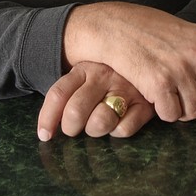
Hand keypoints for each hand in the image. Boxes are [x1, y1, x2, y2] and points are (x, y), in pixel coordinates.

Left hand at [37, 61, 153, 139]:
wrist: (150, 60)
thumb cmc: (110, 75)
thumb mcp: (86, 74)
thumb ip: (68, 93)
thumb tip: (47, 128)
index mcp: (84, 68)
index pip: (58, 94)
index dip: (47, 119)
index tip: (45, 135)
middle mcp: (103, 76)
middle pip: (75, 112)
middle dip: (71, 128)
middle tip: (76, 128)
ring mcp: (125, 88)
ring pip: (100, 122)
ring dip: (95, 130)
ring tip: (99, 123)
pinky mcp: (145, 103)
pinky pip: (123, 129)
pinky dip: (118, 131)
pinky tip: (120, 121)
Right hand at [62, 2, 195, 122]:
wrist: (113, 26)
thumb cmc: (145, 28)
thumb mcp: (182, 31)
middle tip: (185, 103)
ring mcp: (180, 68)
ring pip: (195, 109)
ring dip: (182, 112)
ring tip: (169, 102)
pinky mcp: (159, 83)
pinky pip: (172, 113)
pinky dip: (165, 113)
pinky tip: (156, 101)